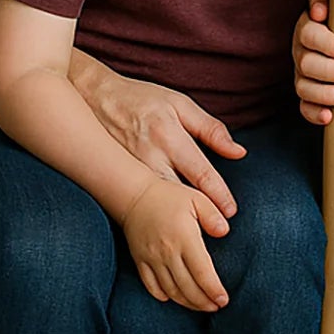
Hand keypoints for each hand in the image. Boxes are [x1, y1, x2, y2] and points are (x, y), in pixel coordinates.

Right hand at [71, 54, 244, 217]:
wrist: (95, 97)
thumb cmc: (144, 99)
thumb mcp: (181, 105)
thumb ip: (211, 129)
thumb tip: (238, 152)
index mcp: (169, 136)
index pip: (200, 172)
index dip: (218, 194)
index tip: (231, 212)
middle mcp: (149, 156)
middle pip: (179, 193)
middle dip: (200, 214)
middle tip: (220, 231)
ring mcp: (130, 169)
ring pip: (158, 200)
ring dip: (177, 218)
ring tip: (197, 235)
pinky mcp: (116, 176)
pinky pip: (139, 198)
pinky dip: (154, 212)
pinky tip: (165, 225)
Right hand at [122, 178, 229, 311]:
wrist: (135, 195)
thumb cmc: (171, 195)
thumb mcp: (198, 198)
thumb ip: (213, 215)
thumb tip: (225, 232)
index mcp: (185, 238)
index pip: (202, 273)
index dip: (213, 290)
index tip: (224, 300)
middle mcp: (167, 252)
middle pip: (187, 287)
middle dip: (203, 301)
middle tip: (217, 307)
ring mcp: (151, 259)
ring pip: (170, 290)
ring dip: (187, 302)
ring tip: (201, 306)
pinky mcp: (140, 261)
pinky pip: (151, 285)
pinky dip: (163, 296)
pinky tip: (174, 299)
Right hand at [294, 0, 333, 125]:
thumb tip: (319, 9)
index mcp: (307, 27)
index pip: (311, 36)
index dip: (332, 44)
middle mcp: (300, 51)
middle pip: (307, 64)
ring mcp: (302, 73)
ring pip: (304, 87)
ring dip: (327, 94)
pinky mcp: (307, 91)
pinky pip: (304, 106)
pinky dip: (314, 113)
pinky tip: (329, 116)